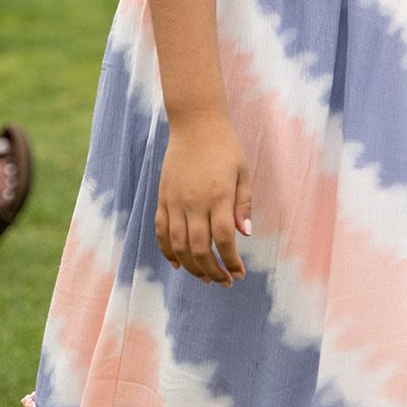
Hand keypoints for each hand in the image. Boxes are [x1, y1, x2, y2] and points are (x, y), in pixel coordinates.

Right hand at [155, 115, 252, 285]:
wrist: (195, 124)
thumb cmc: (225, 147)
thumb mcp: (242, 172)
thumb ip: (243, 205)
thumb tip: (245, 234)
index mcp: (218, 196)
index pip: (224, 239)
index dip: (231, 261)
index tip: (239, 274)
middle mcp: (194, 202)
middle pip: (199, 249)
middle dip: (212, 271)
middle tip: (223, 282)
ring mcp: (175, 201)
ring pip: (178, 245)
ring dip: (191, 267)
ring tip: (205, 277)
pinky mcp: (163, 198)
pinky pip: (161, 231)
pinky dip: (167, 251)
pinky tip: (178, 264)